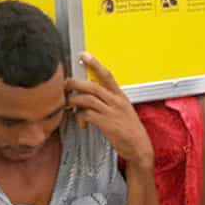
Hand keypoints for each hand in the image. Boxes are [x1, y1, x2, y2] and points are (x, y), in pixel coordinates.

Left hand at [65, 52, 153, 167]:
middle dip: (76, 83)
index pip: (107, 75)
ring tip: (68, 104)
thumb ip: (109, 101)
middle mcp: (116, 101)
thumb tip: (91, 96)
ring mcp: (112, 112)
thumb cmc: (130, 130)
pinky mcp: (107, 124)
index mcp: (121, 96)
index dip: (95, 64)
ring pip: (87, 99)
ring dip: (74, 101)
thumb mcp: (123, 110)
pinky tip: (81, 122)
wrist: (139, 147)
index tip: (85, 56)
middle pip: (92, 86)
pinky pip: (87, 115)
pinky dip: (80, 117)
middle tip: (66, 83)